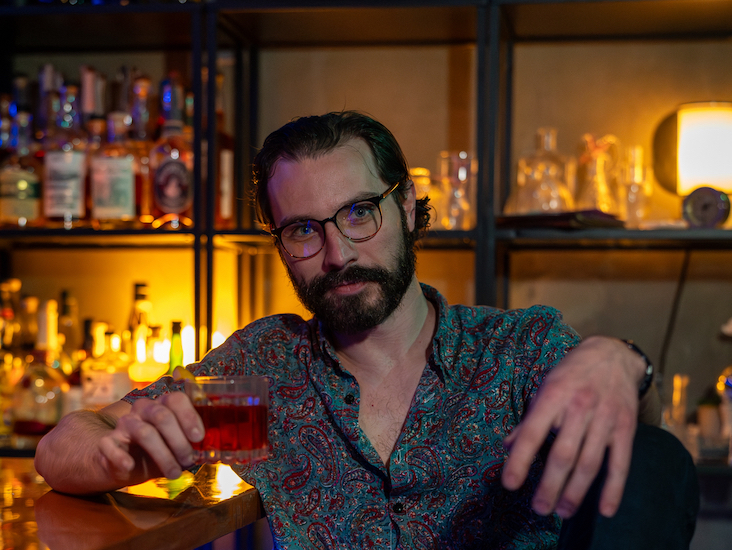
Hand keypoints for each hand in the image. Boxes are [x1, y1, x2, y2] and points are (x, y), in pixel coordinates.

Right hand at [98, 392, 204, 482]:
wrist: (125, 463)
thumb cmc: (160, 450)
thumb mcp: (179, 444)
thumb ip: (194, 440)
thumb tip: (218, 446)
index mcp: (163, 404)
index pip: (176, 399)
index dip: (189, 417)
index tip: (199, 437)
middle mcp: (143, 409)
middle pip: (162, 416)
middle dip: (179, 440)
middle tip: (189, 459)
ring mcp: (124, 424)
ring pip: (144, 432)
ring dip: (163, 455)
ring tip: (174, 473)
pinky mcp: (108, 442)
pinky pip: (110, 445)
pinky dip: (121, 457)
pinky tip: (130, 467)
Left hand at [501, 336, 643, 518]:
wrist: (612, 355)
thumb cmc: (571, 374)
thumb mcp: (545, 387)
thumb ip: (529, 419)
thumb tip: (508, 447)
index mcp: (553, 396)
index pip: (532, 433)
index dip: (520, 460)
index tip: (509, 484)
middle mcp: (579, 407)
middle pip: (563, 454)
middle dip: (550, 486)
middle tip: (539, 508)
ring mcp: (605, 418)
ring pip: (590, 463)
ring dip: (576, 492)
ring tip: (562, 512)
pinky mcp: (626, 428)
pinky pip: (620, 463)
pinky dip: (614, 489)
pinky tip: (604, 510)